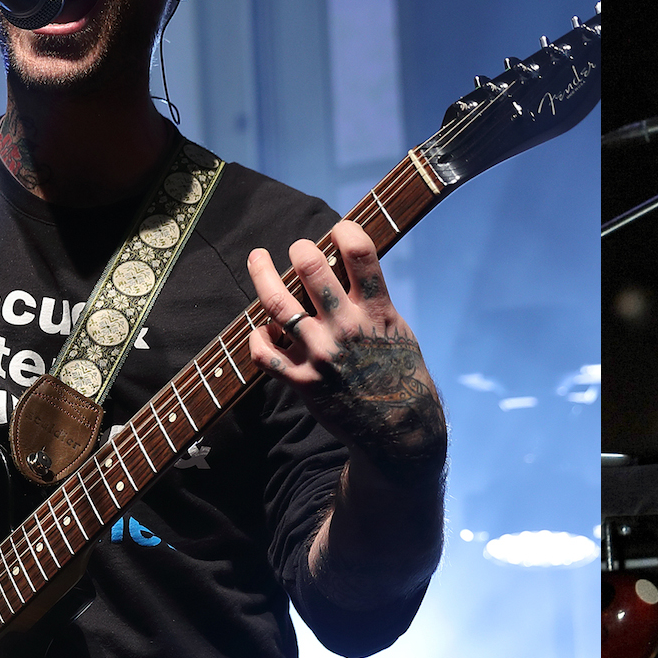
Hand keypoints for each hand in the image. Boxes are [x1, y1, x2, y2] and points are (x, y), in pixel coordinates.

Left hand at [245, 219, 445, 470]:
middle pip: (310, 268)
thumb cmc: (400, 372)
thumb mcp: (397, 329)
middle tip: (298, 249)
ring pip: (277, 303)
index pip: (360, 254)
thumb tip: (345, 265)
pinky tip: (261, 328)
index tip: (339, 228)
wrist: (397, 429)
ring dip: (263, 274)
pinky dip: (257, 336)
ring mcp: (321, 354)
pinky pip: (264, 353)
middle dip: (300, 249)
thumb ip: (372, 299)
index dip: (346, 230)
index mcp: (377, 312)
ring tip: (257, 258)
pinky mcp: (303, 381)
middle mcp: (346, 328)